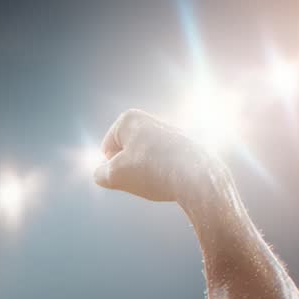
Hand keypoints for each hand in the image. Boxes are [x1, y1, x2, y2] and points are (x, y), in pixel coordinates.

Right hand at [92, 109, 220, 203]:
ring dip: (147, 174)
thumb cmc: (153, 171)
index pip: (106, 150)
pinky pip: (164, 166)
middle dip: (130, 169)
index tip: (130, 170)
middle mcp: (149, 120)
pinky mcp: (184, 147)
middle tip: (144, 177)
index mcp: (129, 119)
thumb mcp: (115, 176)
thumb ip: (100, 174)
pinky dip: (164, 175)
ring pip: (145, 162)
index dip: (113, 167)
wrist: (198, 178)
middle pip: (126, 154)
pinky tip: (174, 180)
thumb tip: (103, 173)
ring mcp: (168, 133)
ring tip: (160, 179)